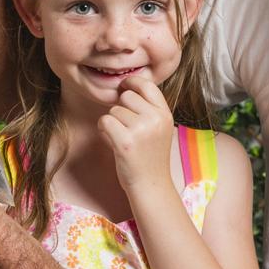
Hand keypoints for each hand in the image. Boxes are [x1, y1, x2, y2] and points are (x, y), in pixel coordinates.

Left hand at [98, 76, 174, 192]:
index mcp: (165, 114)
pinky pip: (105, 121)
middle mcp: (156, 119)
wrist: (150, 185)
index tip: (123, 86)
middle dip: (120, 108)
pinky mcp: (125, 142)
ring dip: (111, 122)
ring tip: (121, 138)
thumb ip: (148, 108)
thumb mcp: (159, 128)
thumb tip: (125, 86)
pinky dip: (103, 130)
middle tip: (124, 127)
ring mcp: (141, 130)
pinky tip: (112, 141)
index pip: (148, 85)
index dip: (132, 82)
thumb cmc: (150, 156)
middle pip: (126, 96)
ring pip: (114, 110)